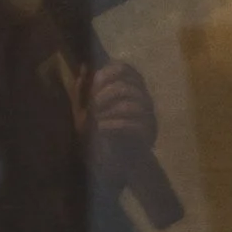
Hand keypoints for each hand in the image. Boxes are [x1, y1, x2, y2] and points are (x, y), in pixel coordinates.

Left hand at [80, 60, 157, 187]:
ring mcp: (148, 117)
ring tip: (94, 120)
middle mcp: (143, 99)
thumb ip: (83, 90)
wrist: (110, 165)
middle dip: (104, 96)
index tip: (93, 85)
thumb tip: (84, 66)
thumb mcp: (84, 111)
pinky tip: (100, 128)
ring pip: (129, 105)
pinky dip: (112, 125)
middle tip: (91, 107)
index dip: (107, 73)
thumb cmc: (97, 134)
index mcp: (130, 88)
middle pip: (125, 88)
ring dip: (107, 111)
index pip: (125, 69)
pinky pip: (132, 125)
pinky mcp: (148, 134)